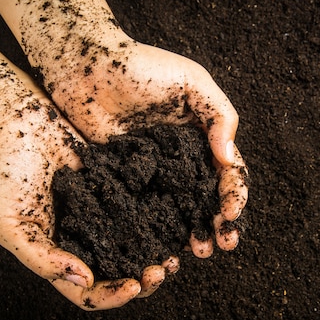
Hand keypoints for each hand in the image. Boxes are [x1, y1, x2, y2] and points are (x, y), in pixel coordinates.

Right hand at [0, 89, 176, 308]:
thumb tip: (84, 280)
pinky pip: (140, 208)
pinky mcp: (116, 187)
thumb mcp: (10, 224)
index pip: (88, 292)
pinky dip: (158, 218)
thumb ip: (43, 258)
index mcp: (59, 255)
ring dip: (156, 254)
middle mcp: (84, 239)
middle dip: (143, 280)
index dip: (112, 296)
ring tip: (175, 254)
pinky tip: (174, 218)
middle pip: (118, 273)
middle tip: (163, 271)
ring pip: (135, 245)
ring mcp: (102, 213)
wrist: (16, 119)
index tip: (134, 286)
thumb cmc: (3, 174)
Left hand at [49, 39, 248, 257]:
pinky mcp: (126, 180)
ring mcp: (153, 172)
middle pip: (208, 197)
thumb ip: (220, 115)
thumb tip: (228, 160)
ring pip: (180, 210)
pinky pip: (147, 209)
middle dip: (220, 223)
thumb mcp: (191, 81)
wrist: (84, 68)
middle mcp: (181, 160)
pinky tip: (164, 246)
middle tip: (222, 244)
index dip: (235, 194)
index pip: (228, 171)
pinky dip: (159, 230)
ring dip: (194, 232)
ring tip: (198, 251)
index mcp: (202, 137)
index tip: (231, 214)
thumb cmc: (141, 67)